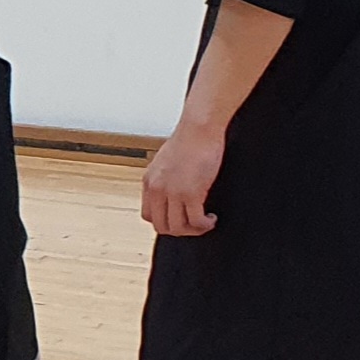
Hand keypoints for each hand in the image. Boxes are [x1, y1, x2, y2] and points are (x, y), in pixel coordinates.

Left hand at [141, 116, 225, 234]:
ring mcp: (172, 192)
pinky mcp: (191, 193)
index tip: (179, 218)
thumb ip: (164, 180)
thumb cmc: (188, 141)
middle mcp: (157, 189)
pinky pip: (196, 221)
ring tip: (205, 222)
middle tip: (194, 225)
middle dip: (179, 230)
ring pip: (177, 228)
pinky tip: (211, 218)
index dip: (165, 221)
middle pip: (161, 226)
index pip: (148, 215)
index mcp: (149, 182)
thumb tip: (172, 194)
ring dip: (193, 230)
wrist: (199, 129)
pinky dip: (205, 225)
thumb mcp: (165, 162)